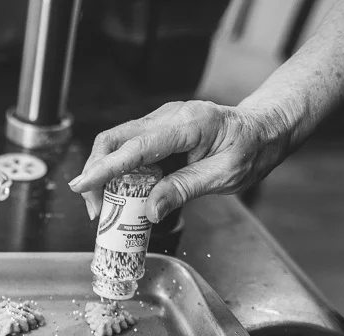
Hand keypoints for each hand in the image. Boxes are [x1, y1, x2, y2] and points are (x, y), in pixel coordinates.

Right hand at [67, 101, 290, 223]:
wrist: (263, 130)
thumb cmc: (251, 150)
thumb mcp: (225, 176)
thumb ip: (185, 190)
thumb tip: (150, 211)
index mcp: (189, 124)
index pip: (137, 146)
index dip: (105, 167)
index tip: (81, 185)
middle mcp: (169, 116)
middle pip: (114, 138)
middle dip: (96, 173)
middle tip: (95, 209)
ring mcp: (160, 120)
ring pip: (115, 143)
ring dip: (103, 174)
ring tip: (105, 207)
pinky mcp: (156, 130)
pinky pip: (127, 148)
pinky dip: (117, 171)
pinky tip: (121, 193)